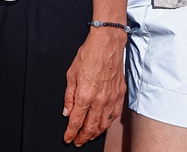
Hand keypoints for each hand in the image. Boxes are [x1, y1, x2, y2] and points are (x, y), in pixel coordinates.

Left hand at [63, 27, 126, 145]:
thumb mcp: (71, 74)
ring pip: (104, 124)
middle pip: (90, 127)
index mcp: (85, 95)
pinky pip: (114, 115)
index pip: (76, 122)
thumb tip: (67, 112)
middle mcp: (99, 100)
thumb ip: (69, 96)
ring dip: (95, 133)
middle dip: (83, 137)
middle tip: (78, 141)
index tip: (68, 138)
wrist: (107, 44)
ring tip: (89, 136)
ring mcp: (111, 99)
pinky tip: (103, 125)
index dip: (71, 133)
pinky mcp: (120, 95)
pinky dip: (108, 123)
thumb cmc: (89, 55)